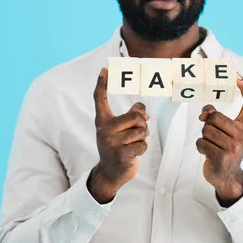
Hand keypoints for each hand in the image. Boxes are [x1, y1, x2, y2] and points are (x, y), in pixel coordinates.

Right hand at [89, 68, 149, 202]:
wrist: (110, 172)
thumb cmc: (118, 146)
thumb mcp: (120, 129)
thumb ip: (131, 114)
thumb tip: (142, 108)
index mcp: (102, 121)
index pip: (100, 99)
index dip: (102, 84)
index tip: (105, 70)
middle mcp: (104, 129)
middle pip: (136, 117)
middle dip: (143, 125)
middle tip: (136, 133)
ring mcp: (112, 143)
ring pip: (142, 131)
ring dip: (143, 138)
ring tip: (132, 144)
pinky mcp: (121, 155)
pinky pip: (142, 145)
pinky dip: (142, 149)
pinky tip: (132, 154)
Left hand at [196, 73, 242, 204]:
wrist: (227, 177)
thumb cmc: (224, 150)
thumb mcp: (225, 133)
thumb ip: (216, 118)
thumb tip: (205, 111)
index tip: (237, 75)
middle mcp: (242, 136)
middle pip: (214, 117)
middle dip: (207, 125)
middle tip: (213, 137)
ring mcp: (233, 147)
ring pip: (205, 130)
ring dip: (204, 138)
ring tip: (212, 147)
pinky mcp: (221, 157)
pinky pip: (201, 142)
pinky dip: (200, 147)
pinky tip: (208, 154)